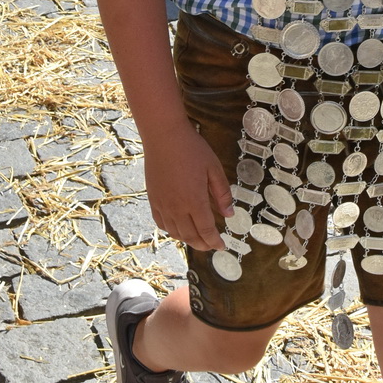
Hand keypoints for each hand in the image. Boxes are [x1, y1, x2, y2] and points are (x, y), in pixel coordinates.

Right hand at [143, 126, 232, 249]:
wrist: (163, 136)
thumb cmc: (192, 149)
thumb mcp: (214, 169)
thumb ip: (222, 194)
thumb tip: (229, 214)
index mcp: (195, 201)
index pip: (206, 230)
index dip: (215, 242)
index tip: (222, 246)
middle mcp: (177, 208)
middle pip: (190, 236)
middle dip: (203, 244)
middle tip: (212, 245)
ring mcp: (162, 205)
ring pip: (175, 233)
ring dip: (188, 239)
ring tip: (198, 238)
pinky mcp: (152, 199)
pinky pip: (161, 223)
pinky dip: (172, 231)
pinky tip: (179, 228)